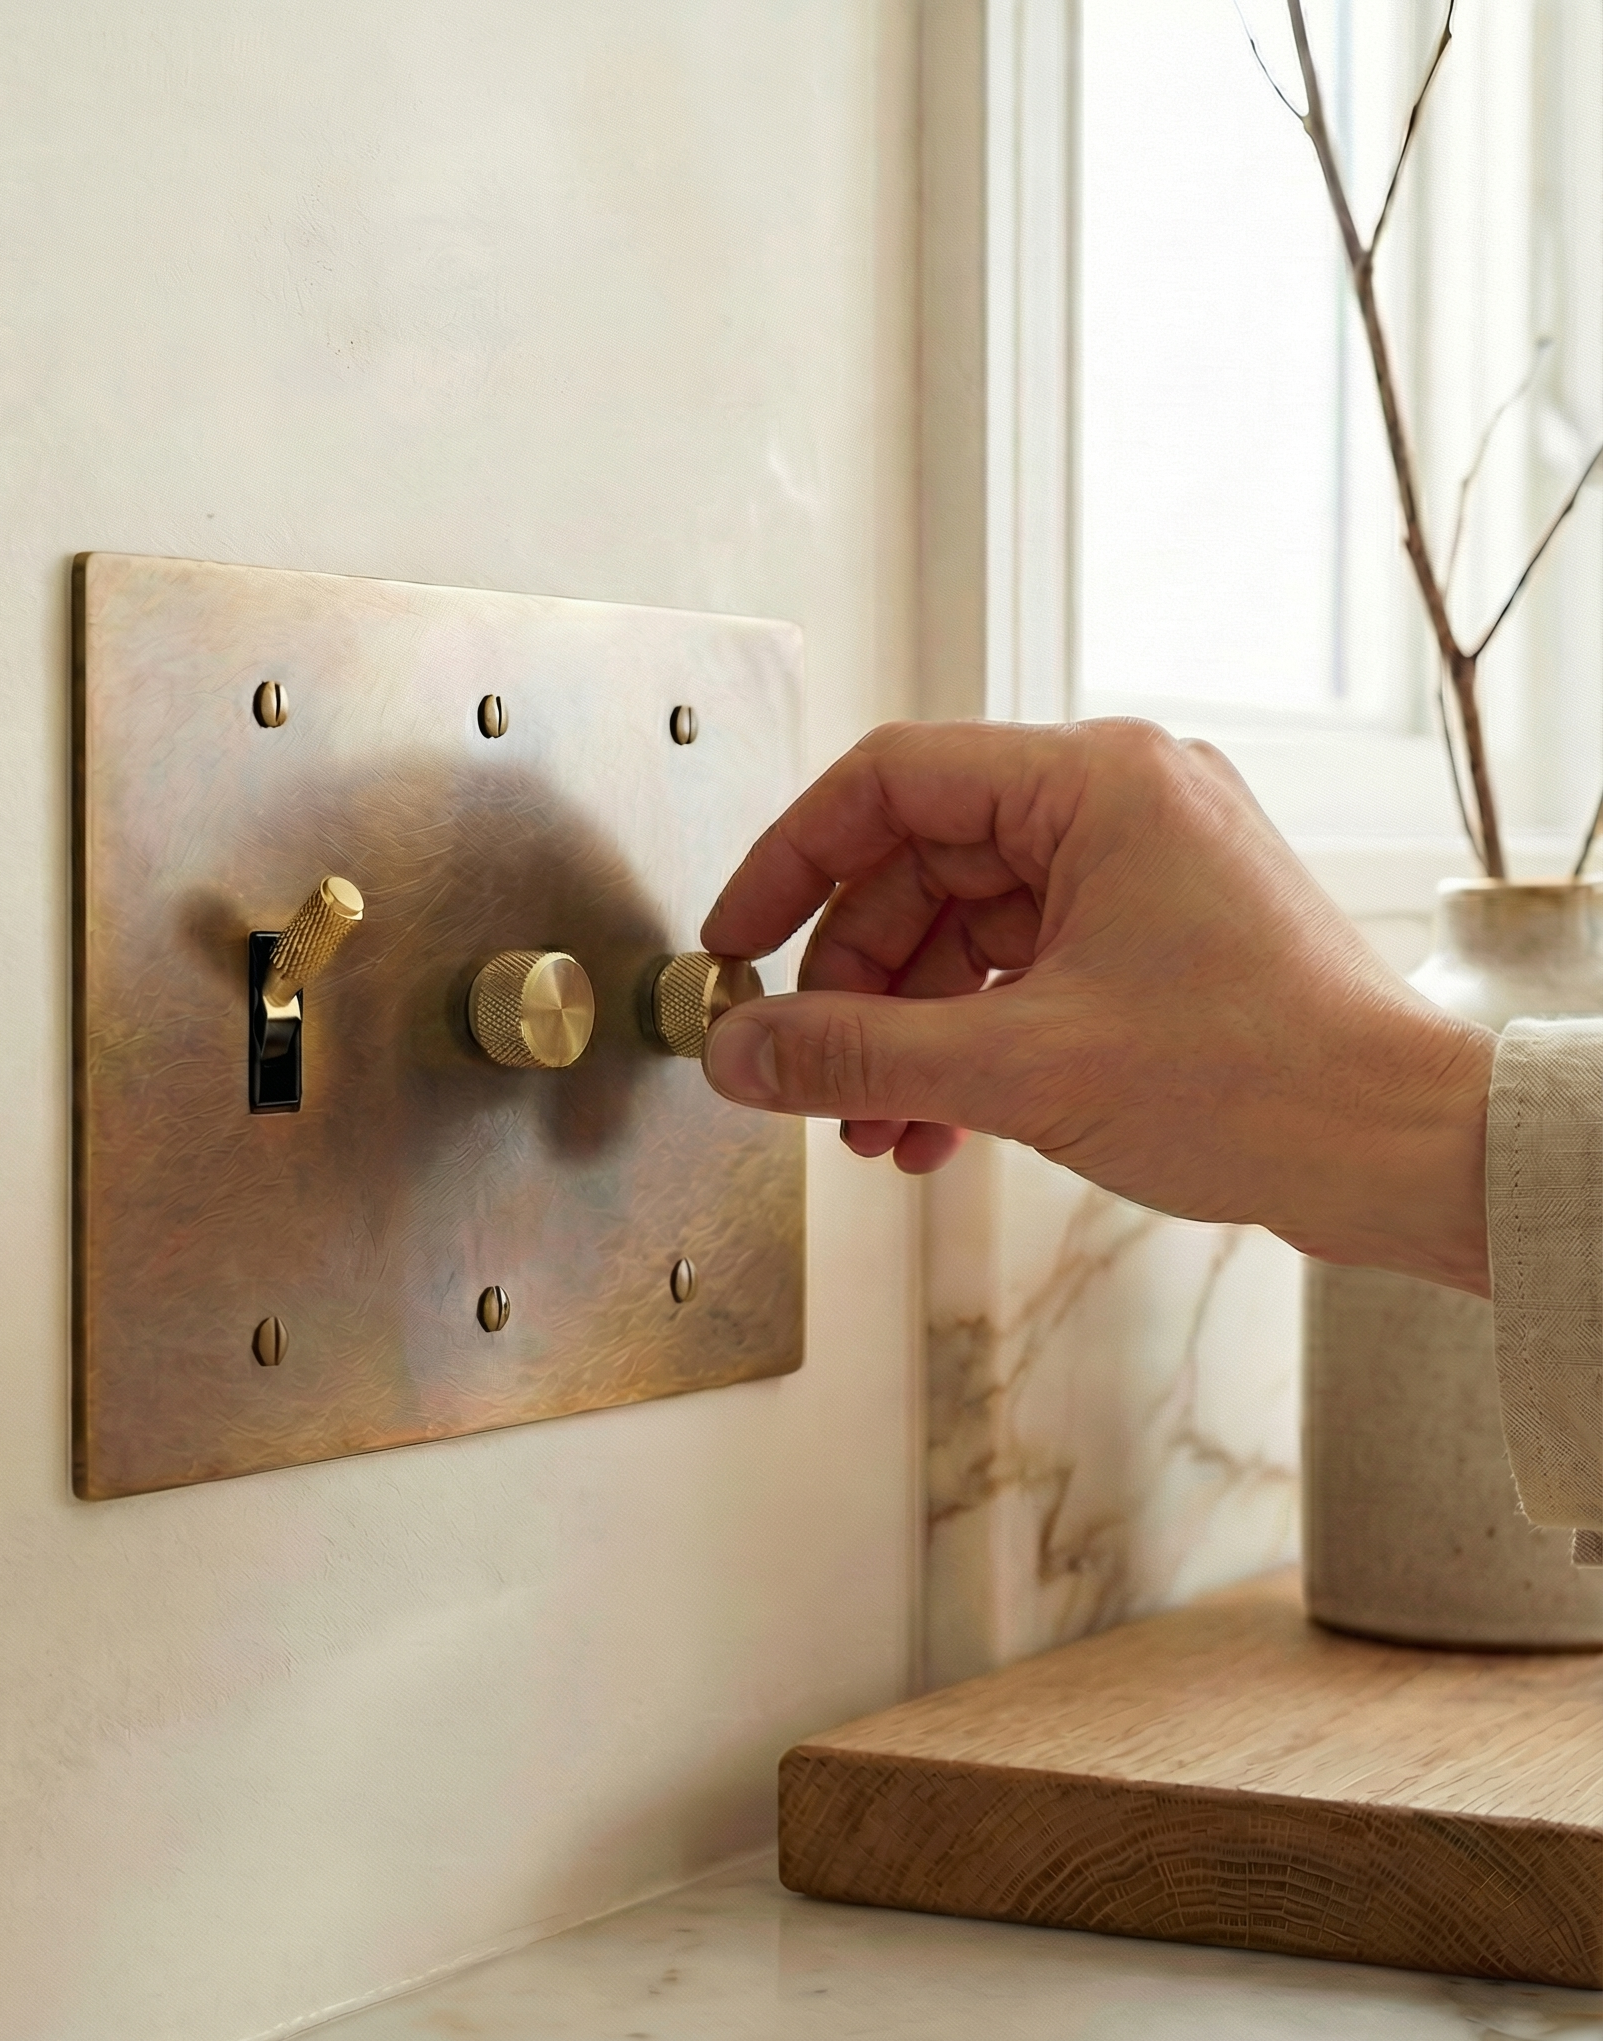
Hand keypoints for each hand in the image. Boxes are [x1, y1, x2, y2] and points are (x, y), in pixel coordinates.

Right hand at [700, 719, 1494, 1293]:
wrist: (1408, 1156)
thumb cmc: (1268, 1081)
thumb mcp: (1025, 1067)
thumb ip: (860, 1054)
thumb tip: (739, 1052)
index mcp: (1095, 783)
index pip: (890, 780)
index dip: (792, 860)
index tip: (736, 942)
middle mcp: (1115, 808)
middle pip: (918, 870)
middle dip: (854, 986)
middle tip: (808, 1071)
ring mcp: (1135, 877)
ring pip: (961, 935)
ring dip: (903, 1036)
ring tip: (871, 1128)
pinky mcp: (1148, 944)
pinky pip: (1013, 976)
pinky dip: (963, 1048)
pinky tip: (933, 1131)